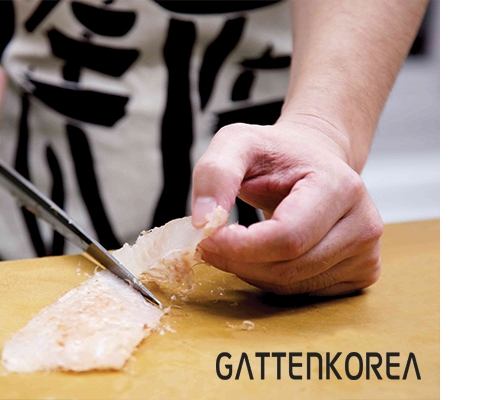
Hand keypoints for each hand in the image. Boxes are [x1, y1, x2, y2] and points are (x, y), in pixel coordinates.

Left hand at [191, 120, 383, 295]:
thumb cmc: (277, 153)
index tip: (207, 239)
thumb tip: (202, 222)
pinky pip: (304, 293)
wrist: (314, 159)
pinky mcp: (362, 272)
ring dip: (252, 271)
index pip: (287, 237)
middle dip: (239, 261)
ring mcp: (368, 252)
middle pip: (289, 267)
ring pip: (293, 285)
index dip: (241, 246)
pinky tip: (266, 253)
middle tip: (210, 244)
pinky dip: (272, 279)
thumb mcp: (238, 143)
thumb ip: (215, 174)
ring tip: (237, 243)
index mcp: (340, 186)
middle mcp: (364, 223)